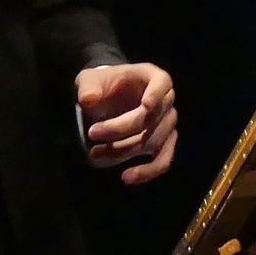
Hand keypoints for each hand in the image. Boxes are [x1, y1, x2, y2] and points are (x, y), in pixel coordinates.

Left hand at [76, 62, 177, 184]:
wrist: (106, 99)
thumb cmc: (103, 85)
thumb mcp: (90, 79)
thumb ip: (89, 87)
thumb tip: (88, 100)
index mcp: (152, 77)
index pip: (162, 82)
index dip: (156, 94)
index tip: (145, 106)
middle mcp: (165, 100)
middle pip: (150, 119)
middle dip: (121, 128)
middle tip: (92, 133)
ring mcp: (167, 123)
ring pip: (152, 141)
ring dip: (124, 150)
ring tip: (95, 153)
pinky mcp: (164, 143)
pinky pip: (163, 160)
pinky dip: (147, 171)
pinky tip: (127, 177)